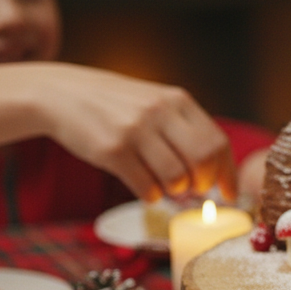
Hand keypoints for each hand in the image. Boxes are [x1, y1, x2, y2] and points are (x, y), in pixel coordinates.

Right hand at [29, 64, 236, 201]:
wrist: (61, 93)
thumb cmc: (115, 106)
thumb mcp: (154, 103)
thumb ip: (182, 130)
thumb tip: (212, 175)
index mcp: (177, 100)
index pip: (218, 142)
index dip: (228, 174)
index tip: (230, 194)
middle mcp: (159, 112)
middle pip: (203, 161)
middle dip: (203, 184)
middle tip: (193, 191)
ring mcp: (135, 130)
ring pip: (176, 178)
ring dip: (175, 192)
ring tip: (164, 187)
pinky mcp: (112, 150)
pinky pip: (146, 188)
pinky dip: (151, 195)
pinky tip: (144, 187)